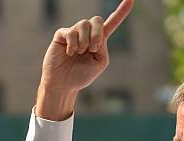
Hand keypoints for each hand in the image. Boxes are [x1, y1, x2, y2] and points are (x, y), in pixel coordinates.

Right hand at [36, 0, 133, 119]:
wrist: (63, 85)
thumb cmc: (81, 76)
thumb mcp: (99, 63)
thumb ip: (103, 47)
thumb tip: (94, 33)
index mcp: (99, 41)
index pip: (112, 23)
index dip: (121, 11)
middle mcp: (87, 34)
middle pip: (97, 19)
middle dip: (97, 34)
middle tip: (93, 49)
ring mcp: (74, 33)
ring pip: (83, 24)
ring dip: (84, 41)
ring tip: (80, 53)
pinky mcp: (61, 35)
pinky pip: (70, 31)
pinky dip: (72, 44)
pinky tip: (69, 53)